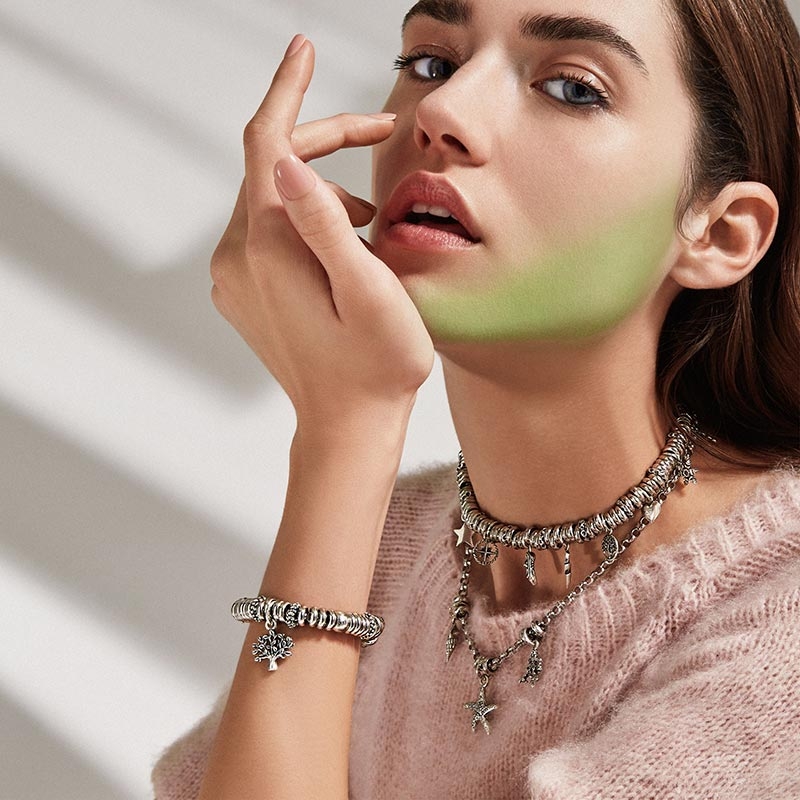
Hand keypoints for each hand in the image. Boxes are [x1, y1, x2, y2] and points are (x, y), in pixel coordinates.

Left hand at [210, 35, 434, 428]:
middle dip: (326, 142)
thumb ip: (326, 224)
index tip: (304, 47)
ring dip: (325, 191)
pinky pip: (272, 232)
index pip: (267, 143)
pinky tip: (346, 249)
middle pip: (273, 167)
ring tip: (376, 224)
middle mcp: (239, 258)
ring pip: (275, 199)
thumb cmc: (373, 368)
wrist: (347, 429)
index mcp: (269, 249)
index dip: (289, 90)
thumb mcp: (369, 290)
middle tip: (382, 137)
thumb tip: (289, 161)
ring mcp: (238, 278)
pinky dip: (308, 221)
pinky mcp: (247, 293)